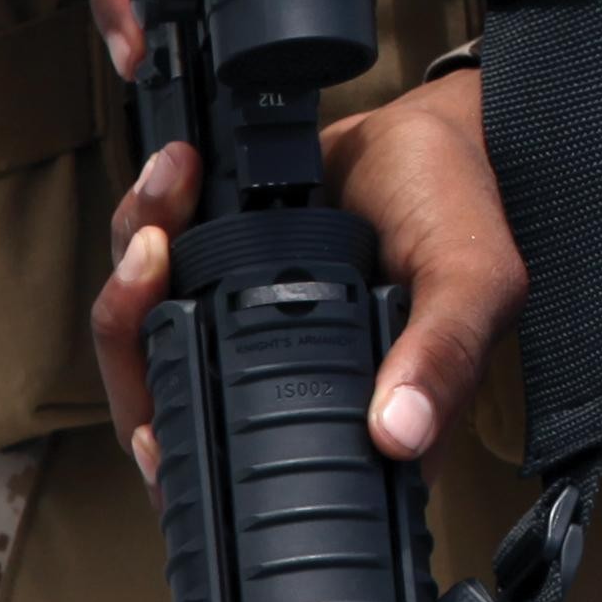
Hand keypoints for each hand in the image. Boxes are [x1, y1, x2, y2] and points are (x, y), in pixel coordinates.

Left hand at [90, 71, 526, 481]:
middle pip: (164, 403)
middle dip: (131, 335)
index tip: (154, 427)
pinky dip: (146, 220)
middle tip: (153, 259)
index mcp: (344, 415)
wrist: (438, 124)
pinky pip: (151, 264)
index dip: (180, 464)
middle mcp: (281, 380)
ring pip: (143, 334)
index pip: (241, 476)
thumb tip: (401, 435)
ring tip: (164, 204)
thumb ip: (445, 352)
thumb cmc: (461, 205)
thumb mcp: (472, 278)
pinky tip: (172, 182)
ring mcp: (242, 324)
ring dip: (129, 269)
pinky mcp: (221, 267)